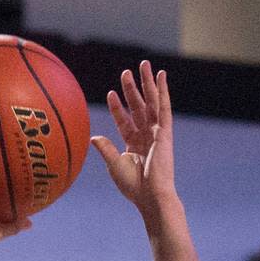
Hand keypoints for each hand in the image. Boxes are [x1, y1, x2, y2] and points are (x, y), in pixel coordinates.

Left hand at [91, 63, 177, 224]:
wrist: (151, 196)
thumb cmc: (134, 187)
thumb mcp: (115, 166)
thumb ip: (106, 149)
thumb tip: (94, 137)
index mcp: (133, 144)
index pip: (124, 121)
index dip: (117, 107)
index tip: (111, 94)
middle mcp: (146, 135)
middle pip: (138, 107)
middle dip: (132, 89)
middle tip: (126, 72)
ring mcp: (156, 132)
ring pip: (151, 102)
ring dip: (147, 83)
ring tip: (144, 65)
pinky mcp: (165, 132)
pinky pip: (164, 107)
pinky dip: (163, 90)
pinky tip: (161, 76)